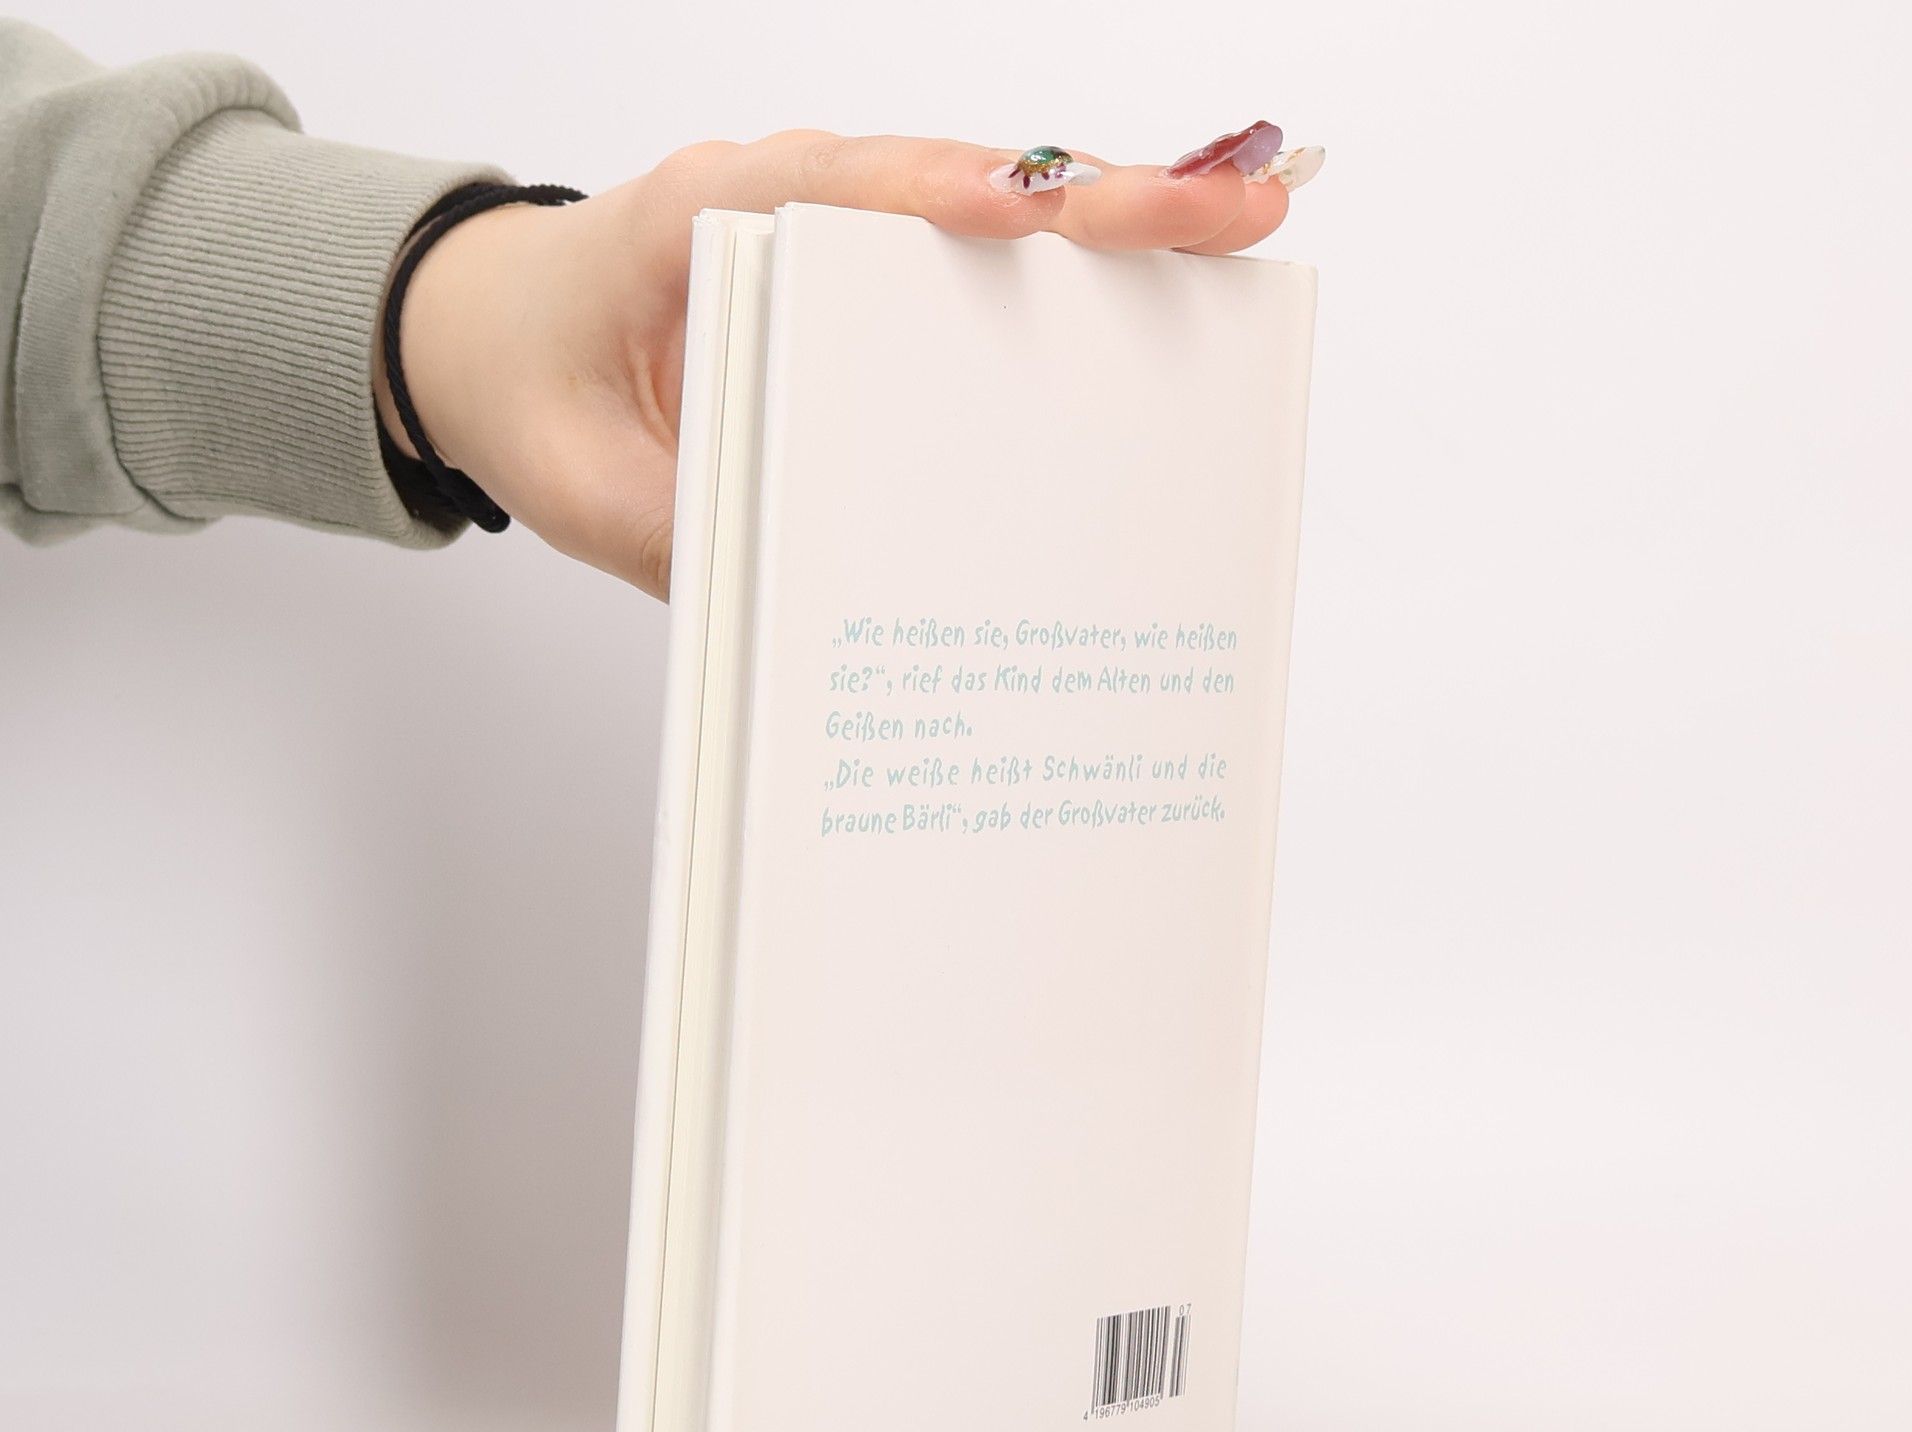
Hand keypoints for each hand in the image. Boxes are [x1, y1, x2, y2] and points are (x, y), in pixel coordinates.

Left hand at [375, 131, 1300, 596]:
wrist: (495, 343)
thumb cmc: (534, 387)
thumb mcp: (580, 485)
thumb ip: (680, 529)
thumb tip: (814, 594)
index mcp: (705, 217)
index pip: (845, 191)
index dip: (953, 200)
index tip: (1045, 218)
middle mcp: (792, 201)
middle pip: (965, 184)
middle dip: (1102, 198)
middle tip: (1232, 211)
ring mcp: (843, 232)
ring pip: (996, 210)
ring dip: (1118, 224)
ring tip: (1242, 234)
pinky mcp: (870, 279)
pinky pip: (981, 266)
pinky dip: (1077, 273)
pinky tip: (1168, 296)